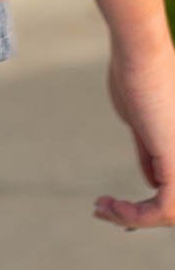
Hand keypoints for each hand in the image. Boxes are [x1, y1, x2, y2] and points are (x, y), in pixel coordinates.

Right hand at [94, 38, 174, 230]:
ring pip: (170, 212)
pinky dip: (135, 214)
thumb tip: (152, 180)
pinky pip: (164, 208)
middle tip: (105, 210)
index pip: (172, 189)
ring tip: (102, 208)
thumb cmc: (137, 76)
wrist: (140, 53)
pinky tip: (110, 206)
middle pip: (173, 204)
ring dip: (132, 217)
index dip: (145, 206)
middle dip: (139, 216)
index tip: (112, 203)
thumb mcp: (141, 122)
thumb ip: (149, 150)